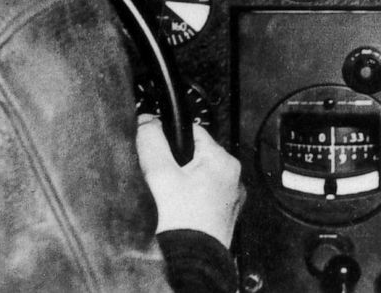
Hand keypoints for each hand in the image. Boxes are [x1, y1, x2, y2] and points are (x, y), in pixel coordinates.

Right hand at [136, 115, 245, 247]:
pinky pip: (206, 194)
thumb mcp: (160, 174)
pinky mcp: (225, 213)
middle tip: (163, 179)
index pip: (193, 130)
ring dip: (184, 181)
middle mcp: (233, 175)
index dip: (171, 136)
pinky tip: (181, 210)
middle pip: (196, 154)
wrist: (193, 260)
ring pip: (201, 175)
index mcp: (222, 159)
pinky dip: (192, 198)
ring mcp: (231, 196)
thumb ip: (152, 142)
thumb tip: (147, 120)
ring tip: (171, 197)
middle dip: (177, 161)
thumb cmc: (183, 221)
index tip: (158, 147)